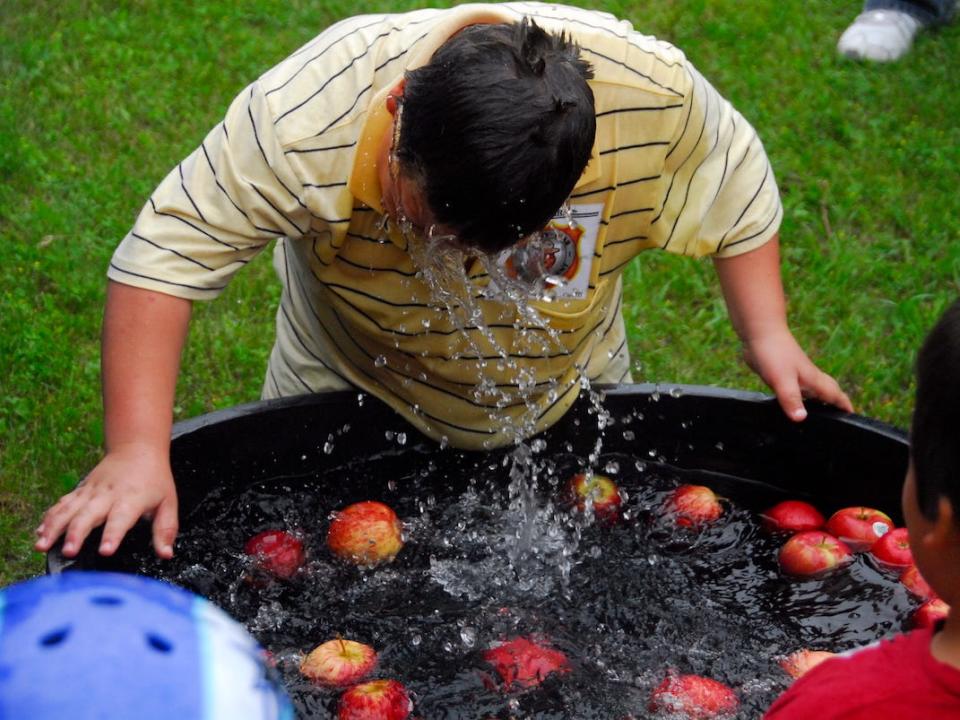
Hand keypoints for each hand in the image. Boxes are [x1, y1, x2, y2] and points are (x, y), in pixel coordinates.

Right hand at [35, 443, 178, 558]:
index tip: (105, 551)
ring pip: (68, 509)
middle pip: (88, 515)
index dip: (113, 535)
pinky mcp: (80, 491)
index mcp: (131, 499)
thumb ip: (165, 530)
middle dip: (76, 534)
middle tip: (68, 552)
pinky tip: (39, 532)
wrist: (137, 450)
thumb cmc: (154, 480)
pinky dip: (49, 517)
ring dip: (53, 527)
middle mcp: (108, 495)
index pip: (121, 519)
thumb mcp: (168, 503)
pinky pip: (62, 504)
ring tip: (41, 545)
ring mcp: (90, 492)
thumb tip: (165, 554)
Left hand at [741, 328, 853, 421]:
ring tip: (818, 417)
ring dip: (818, 402)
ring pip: (812, 391)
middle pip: (828, 393)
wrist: (760, 332)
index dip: (845, 407)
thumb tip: (801, 419)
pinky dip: (801, 397)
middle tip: (838, 421)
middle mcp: (808, 378)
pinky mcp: (783, 373)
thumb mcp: (783, 380)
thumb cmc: (774, 354)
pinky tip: (792, 402)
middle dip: (836, 405)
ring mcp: (796, 374)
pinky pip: (798, 388)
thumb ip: (792, 399)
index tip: (853, 419)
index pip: (836, 395)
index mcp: (814, 380)